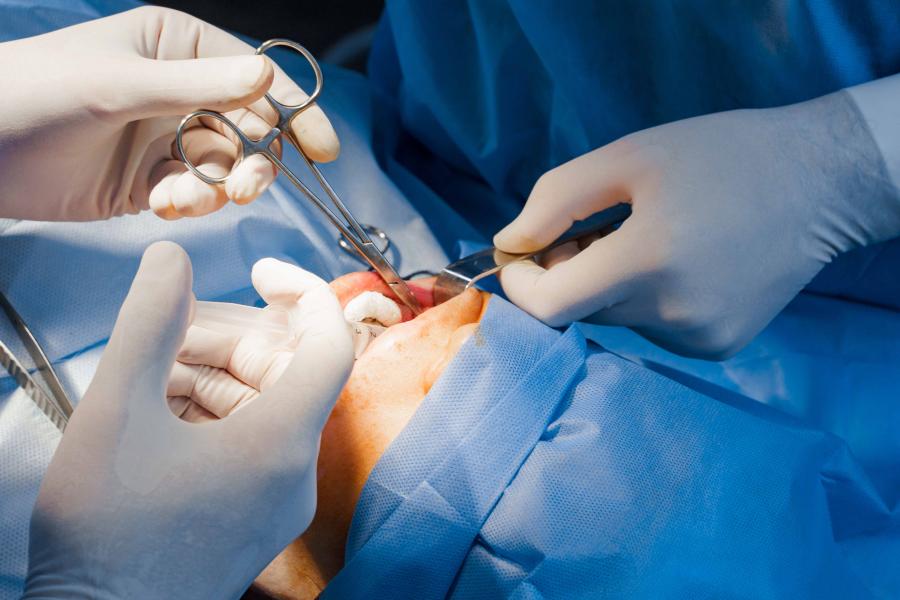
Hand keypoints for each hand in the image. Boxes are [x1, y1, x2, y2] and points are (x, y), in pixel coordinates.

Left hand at [0, 6, 338, 220]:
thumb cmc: (36, 94)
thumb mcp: (120, 85)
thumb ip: (198, 85)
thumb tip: (267, 81)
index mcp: (178, 48)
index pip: (254, 76)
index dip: (295, 110)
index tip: (324, 147)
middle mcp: (180, 90)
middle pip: (249, 129)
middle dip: (251, 162)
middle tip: (243, 190)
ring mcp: (167, 137)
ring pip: (225, 168)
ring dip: (213, 189)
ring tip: (179, 198)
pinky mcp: (151, 180)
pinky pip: (195, 193)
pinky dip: (187, 203)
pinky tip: (159, 204)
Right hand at [24, 242, 352, 598]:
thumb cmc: (106, 535)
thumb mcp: (114, 412)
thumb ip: (148, 322)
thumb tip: (170, 260)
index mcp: (280, 442)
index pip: (330, 345)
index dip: (305, 292)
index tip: (260, 268)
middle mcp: (295, 471)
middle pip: (285, 371)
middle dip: (227, 337)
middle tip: (165, 330)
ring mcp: (280, 497)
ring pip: (264, 404)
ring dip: (212, 373)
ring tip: (148, 373)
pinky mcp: (259, 513)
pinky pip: (252, 440)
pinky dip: (212, 412)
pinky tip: (160, 409)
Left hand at [494, 91, 899, 358]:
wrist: (818, 184)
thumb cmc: (719, 157)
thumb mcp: (628, 157)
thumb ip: (555, 201)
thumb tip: (508, 245)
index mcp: (649, 261)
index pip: (551, 306)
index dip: (522, 284)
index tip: (521, 256)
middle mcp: (674, 313)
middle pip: (583, 308)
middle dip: (570, 273)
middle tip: (594, 229)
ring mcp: (699, 338)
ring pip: (617, 319)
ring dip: (608, 285)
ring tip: (644, 238)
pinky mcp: (717, 346)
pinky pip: (653, 328)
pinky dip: (646, 300)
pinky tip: (679, 263)